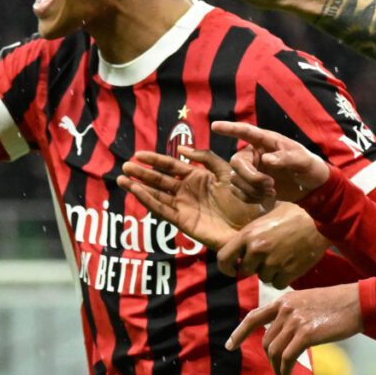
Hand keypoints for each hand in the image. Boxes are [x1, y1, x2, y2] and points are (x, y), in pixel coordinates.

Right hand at [117, 147, 266, 248]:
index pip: (172, 166)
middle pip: (160, 180)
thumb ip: (207, 159)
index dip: (155, 160)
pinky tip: (137, 192)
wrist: (253, 225)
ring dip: (139, 187)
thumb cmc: (246, 199)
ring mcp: (184, 207)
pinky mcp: (184, 221)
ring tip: (122, 179)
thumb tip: (181, 150)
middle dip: (142, 173)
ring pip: (157, 195)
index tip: (139, 154)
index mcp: (198, 178)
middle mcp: (188, 192)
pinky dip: (149, 201)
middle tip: (125, 165)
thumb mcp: (227, 172)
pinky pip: (163, 210)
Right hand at [211, 121, 329, 202]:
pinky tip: (265, 198)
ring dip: (252, 190)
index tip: (215, 125)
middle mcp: (254, 154)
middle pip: (236, 162)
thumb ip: (286, 158)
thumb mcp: (303, 161)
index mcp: (267, 142)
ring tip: (272, 192)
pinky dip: (250, 197)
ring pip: (235, 179)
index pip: (246, 132)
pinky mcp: (249, 186)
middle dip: (250, 177)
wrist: (311, 187)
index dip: (230, 128)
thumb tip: (267, 159)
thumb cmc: (309, 167)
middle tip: (270, 185)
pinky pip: (238, 192)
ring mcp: (251, 170)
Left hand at [216, 202, 330, 284]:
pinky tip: (290, 266)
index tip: (233, 269)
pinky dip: (283, 278)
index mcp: (248, 234)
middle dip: (255, 267)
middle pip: (246, 271)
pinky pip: (278, 284)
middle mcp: (257, 250)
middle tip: (268, 258)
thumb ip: (252, 234)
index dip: (227, 267)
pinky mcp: (289, 272)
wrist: (320, 219)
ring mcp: (273, 262)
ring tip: (283, 258)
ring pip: (263, 278)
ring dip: (270, 272)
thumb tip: (241, 247)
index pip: (224, 258)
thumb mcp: (266, 217)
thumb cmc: (294, 212)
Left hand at [225, 283, 363, 374]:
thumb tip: (282, 336)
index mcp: (285, 299)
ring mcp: (295, 320)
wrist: (360, 302)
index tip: (229, 345)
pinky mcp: (306, 334)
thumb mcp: (310, 302)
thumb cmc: (340, 304)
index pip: (254, 317)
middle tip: (279, 369)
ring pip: (275, 351)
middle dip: (270, 358)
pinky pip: (287, 358)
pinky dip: (284, 371)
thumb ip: (293, 314)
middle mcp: (286, 308)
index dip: (239, 332)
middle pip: (266, 341)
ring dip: (277, 368)